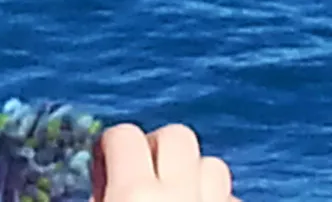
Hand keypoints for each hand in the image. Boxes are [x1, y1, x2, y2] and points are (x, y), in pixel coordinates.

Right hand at [90, 123, 236, 201]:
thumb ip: (98, 197)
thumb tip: (100, 188)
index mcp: (134, 194)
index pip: (124, 135)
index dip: (113, 146)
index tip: (107, 166)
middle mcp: (180, 194)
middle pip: (177, 135)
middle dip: (160, 149)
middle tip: (145, 177)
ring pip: (213, 164)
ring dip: (196, 175)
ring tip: (179, 195)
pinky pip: (233, 196)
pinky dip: (218, 198)